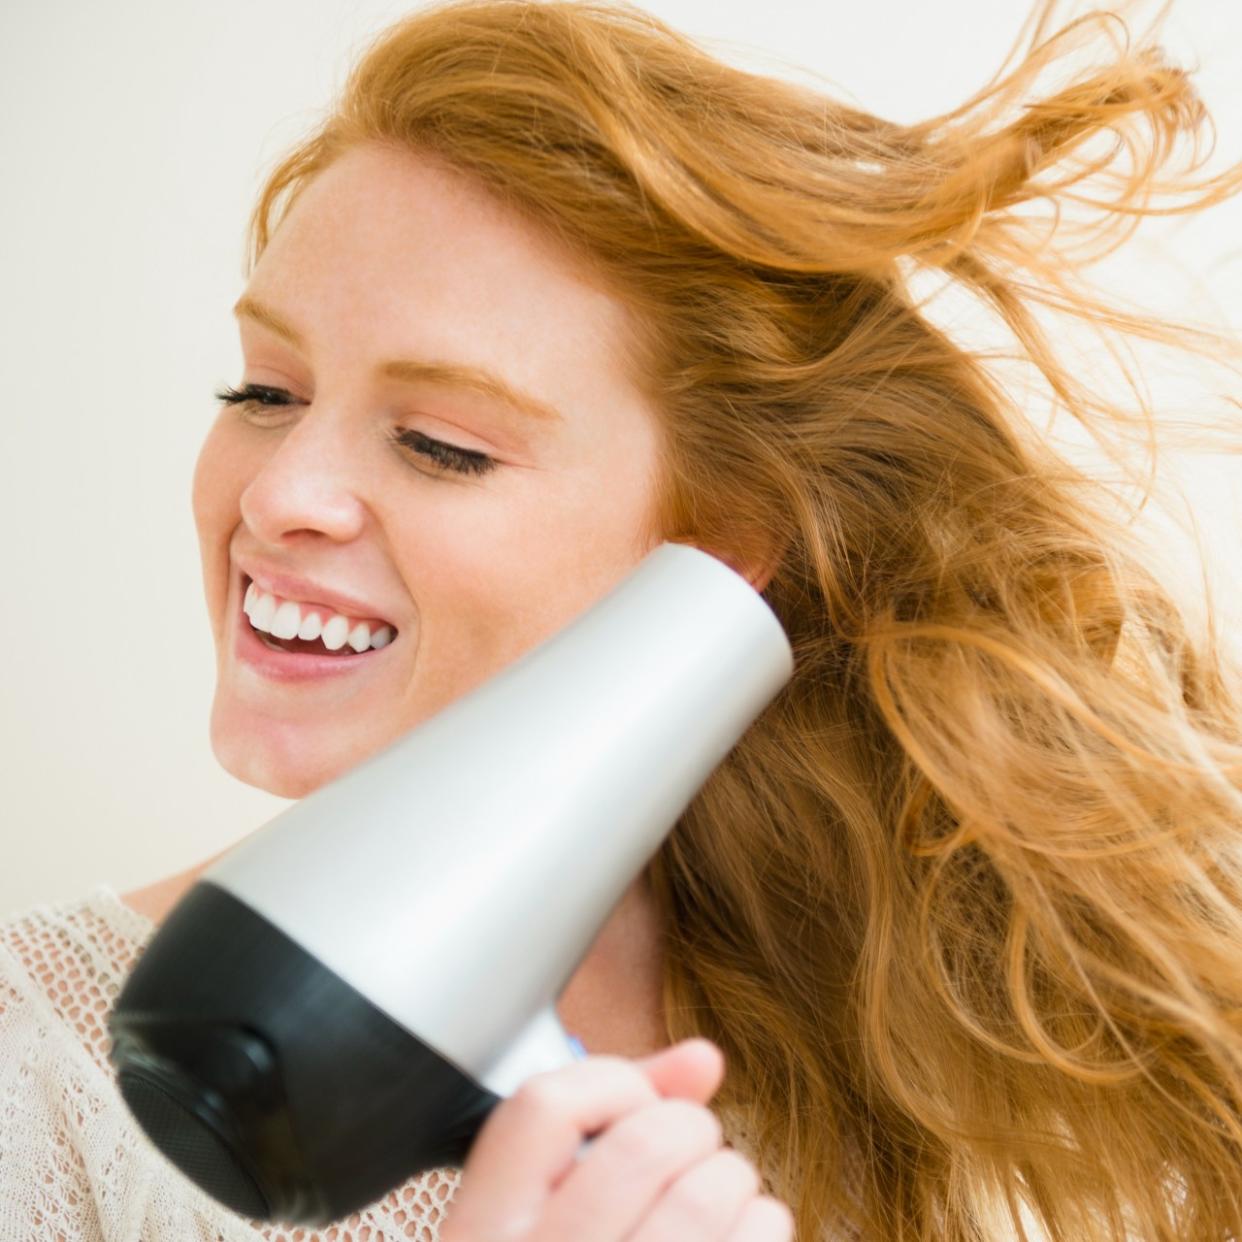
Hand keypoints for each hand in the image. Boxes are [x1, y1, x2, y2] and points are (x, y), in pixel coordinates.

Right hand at [440, 1037, 793, 1240]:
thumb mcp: (542, 1217)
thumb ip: (610, 1126)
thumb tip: (704, 1057)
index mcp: (480, 1238)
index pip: (541, 1108)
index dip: (607, 1082)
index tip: (631, 1105)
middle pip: (642, 1145)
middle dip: (690, 1127)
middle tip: (693, 1147)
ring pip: (704, 1197)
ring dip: (734, 1178)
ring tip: (725, 1191)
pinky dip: (763, 1227)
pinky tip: (749, 1234)